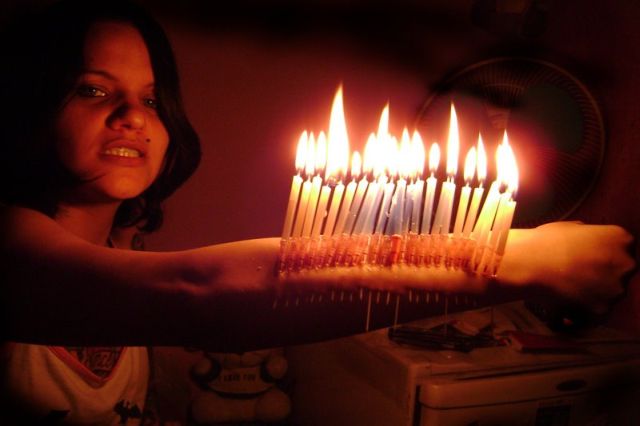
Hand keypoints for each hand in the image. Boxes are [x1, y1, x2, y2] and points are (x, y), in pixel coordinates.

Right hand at [500, 222, 635, 313]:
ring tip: (568, 290)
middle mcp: (626, 263)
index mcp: (621, 238)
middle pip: (621, 273)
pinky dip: (583, 311)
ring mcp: (617, 288)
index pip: (624, 250)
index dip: (606, 257)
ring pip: (610, 294)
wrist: (530, 263)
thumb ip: (590, 237)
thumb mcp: (572, 228)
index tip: (590, 261)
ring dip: (593, 294)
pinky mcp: (603, 308)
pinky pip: (595, 312)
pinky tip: (565, 303)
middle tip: (578, 276)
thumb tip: (589, 244)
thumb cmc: (546, 242)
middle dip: (603, 276)